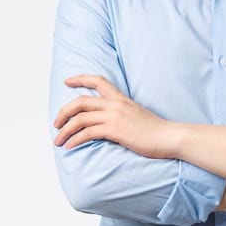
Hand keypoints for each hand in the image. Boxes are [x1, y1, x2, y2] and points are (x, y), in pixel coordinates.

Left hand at [53, 74, 178, 157]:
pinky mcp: (115, 130)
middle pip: (81, 101)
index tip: (67, 81)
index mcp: (121, 99)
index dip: (80, 79)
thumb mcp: (137, 116)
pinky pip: (88, 132)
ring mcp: (115, 116)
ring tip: (58, 140)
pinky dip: (75, 139)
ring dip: (65, 130)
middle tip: (56, 123)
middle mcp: (116, 104)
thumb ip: (122, 115)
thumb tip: (109, 123)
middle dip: (64, 112)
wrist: (169, 137)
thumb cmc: (156, 131)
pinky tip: (70, 146)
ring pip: (80, 118)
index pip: (98, 81)